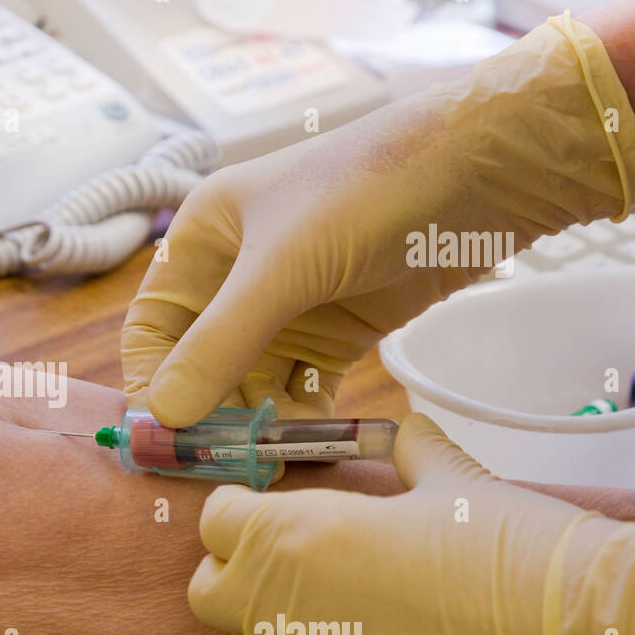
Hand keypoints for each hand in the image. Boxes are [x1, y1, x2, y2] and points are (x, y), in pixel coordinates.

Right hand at [123, 15, 634, 426]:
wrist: (481, 172)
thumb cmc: (366, 190)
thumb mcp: (282, 267)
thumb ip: (221, 343)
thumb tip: (164, 417)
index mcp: (203, 242)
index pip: (152, 328)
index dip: (152, 381)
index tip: (166, 437)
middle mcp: (235, 277)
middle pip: (198, 364)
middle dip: (207, 412)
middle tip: (220, 463)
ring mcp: (286, 308)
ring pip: (248, 383)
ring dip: (254, 423)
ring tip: (267, 460)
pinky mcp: (333, 334)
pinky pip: (298, 389)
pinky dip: (297, 419)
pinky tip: (304, 444)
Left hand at [187, 413, 634, 634]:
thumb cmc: (509, 552)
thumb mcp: (452, 481)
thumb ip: (408, 452)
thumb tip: (406, 431)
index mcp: (288, 535)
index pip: (213, 519)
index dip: (239, 511)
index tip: (264, 511)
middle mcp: (275, 608)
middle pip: (208, 592)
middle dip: (236, 575)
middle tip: (288, 565)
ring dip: (273, 633)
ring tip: (333, 616)